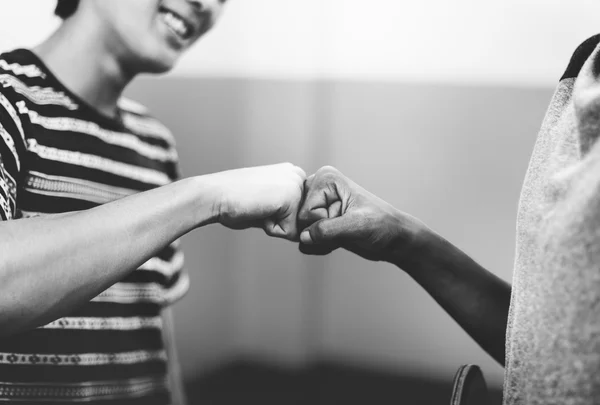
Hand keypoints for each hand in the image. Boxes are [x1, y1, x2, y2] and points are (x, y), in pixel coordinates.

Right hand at [212, 163, 305, 240]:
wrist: (213, 195)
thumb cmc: (233, 200)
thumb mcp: (267, 202)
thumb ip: (286, 211)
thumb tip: (302, 232)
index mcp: (292, 173)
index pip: (300, 212)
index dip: (278, 217)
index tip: (259, 202)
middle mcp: (298, 175)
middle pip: (301, 220)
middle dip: (280, 222)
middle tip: (258, 205)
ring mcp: (296, 185)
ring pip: (297, 227)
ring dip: (276, 225)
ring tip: (258, 207)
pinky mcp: (292, 197)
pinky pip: (290, 232)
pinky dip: (271, 229)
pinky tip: (258, 210)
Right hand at [298, 166, 422, 260]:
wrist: (393, 239)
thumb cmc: (382, 224)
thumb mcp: (357, 226)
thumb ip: (328, 230)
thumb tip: (303, 237)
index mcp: (327, 179)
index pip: (306, 211)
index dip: (324, 222)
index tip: (345, 220)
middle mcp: (318, 189)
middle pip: (299, 221)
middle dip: (319, 233)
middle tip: (343, 230)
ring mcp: (317, 206)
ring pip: (300, 232)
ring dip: (320, 242)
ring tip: (342, 235)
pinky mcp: (319, 221)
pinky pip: (304, 241)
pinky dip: (320, 247)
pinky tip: (337, 241)